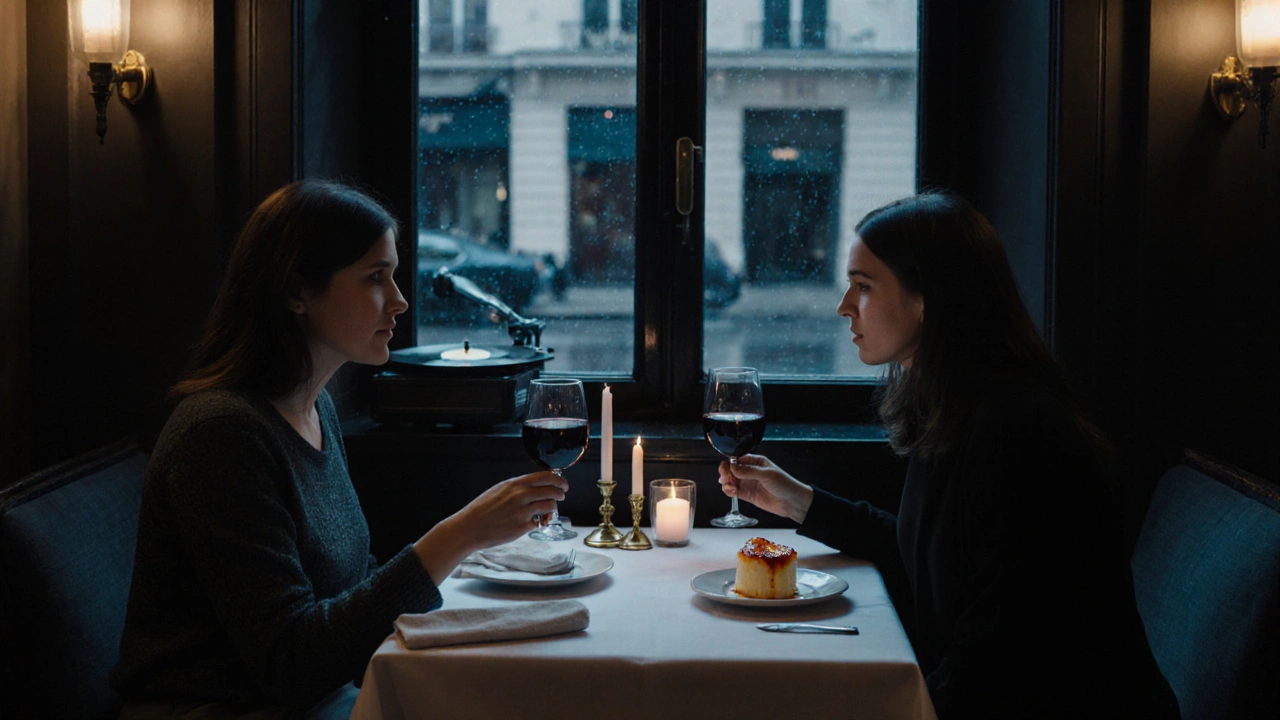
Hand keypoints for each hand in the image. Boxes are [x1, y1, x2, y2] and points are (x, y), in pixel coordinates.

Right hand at [414, 471, 567, 584]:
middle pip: (552, 491)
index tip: (563, 484)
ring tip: (545, 514)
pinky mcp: (522, 527)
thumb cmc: (482, 509)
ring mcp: (523, 511)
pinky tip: (533, 524)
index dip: (559, 480)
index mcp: (515, 484)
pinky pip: (539, 522)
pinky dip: (539, 523)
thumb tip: (536, 486)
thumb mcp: (500, 489)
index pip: (546, 477)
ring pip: (550, 506)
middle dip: (560, 494)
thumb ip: (518, 487)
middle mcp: (521, 495)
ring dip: (551, 510)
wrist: (469, 527)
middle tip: (561, 496)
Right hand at [719, 454, 812, 523]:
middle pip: (731, 469)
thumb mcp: (767, 474)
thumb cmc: (785, 484)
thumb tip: (732, 466)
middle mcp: (750, 471)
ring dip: (726, 482)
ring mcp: (748, 483)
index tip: (726, 468)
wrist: (792, 502)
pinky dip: (729, 491)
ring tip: (730, 486)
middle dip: (725, 472)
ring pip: (730, 480)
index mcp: (756, 462)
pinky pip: (734, 491)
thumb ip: (748, 471)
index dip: (729, 462)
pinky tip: (731, 491)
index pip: (737, 458)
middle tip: (725, 478)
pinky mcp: (747, 494)